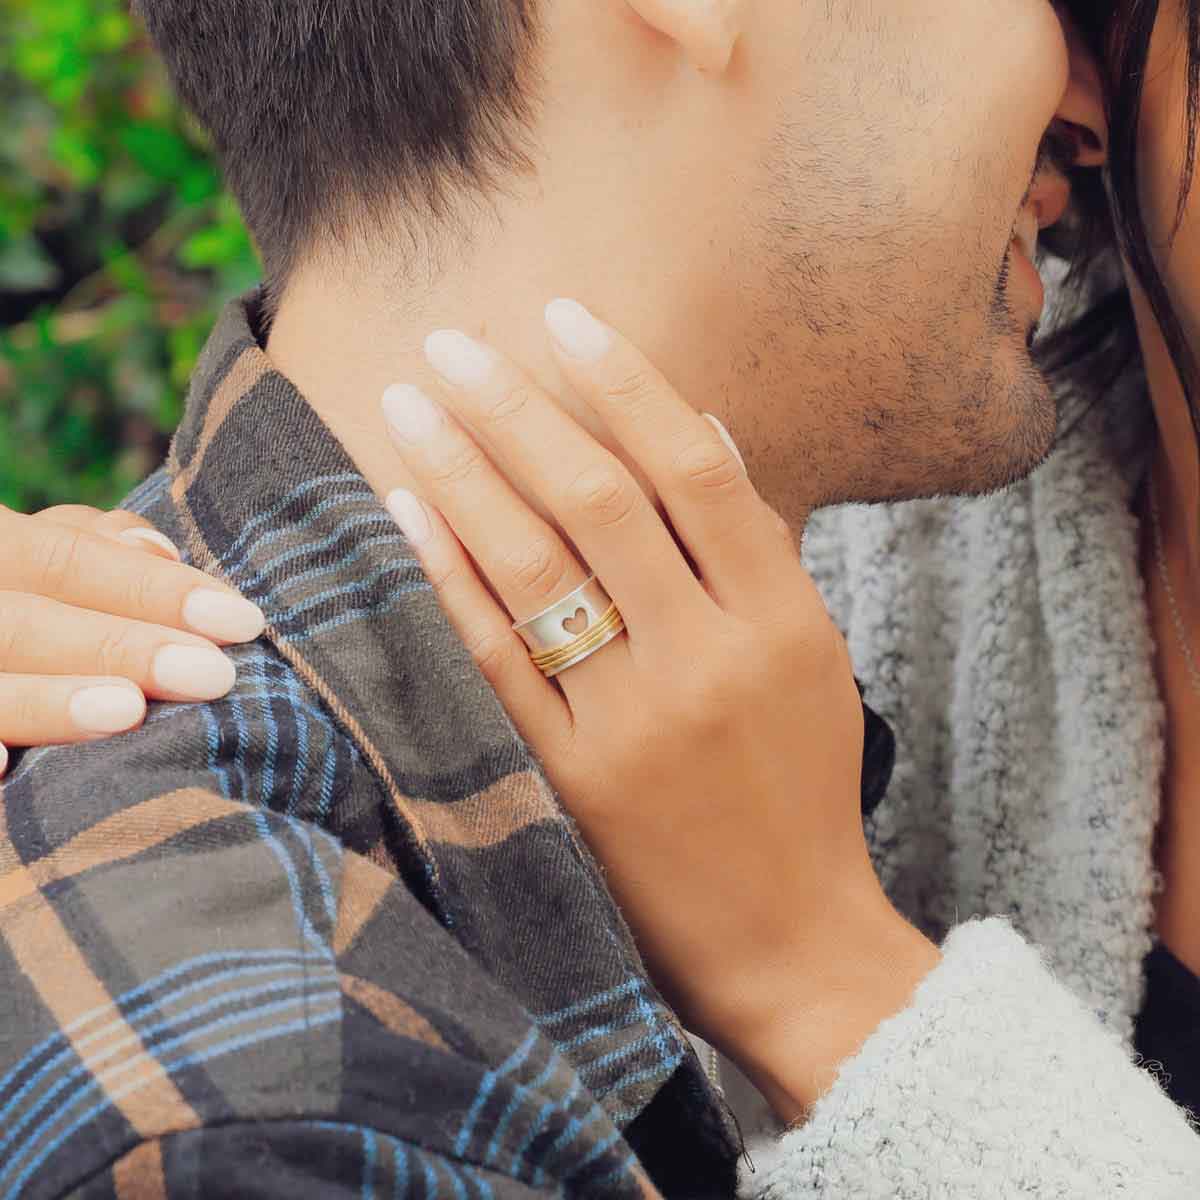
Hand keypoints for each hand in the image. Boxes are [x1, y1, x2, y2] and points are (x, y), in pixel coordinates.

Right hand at [0, 504, 264, 776]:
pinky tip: (0, 768)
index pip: (61, 557)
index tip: (242, 621)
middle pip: (18, 620)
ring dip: (42, 700)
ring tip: (126, 713)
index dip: (150, 589)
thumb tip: (155, 550)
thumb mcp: (27, 559)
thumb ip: (85, 549)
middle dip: (116, 645)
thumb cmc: (15, 608)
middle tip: (211, 674)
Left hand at [381, 299, 938, 1120]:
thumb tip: (703, 427)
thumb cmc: (802, 789)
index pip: (694, 469)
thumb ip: (755, 546)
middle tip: (452, 340)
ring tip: (411, 399)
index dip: (624, 381)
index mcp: (782, 619)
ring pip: (535, 566)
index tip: (563, 315)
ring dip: (464, 470)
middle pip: (599, 500)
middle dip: (516, 405)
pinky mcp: (571, 780)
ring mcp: (634, 724)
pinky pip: (496, 660)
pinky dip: (448, 578)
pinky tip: (406, 511)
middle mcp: (708, 659)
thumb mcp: (811, 658)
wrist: (788, 941)